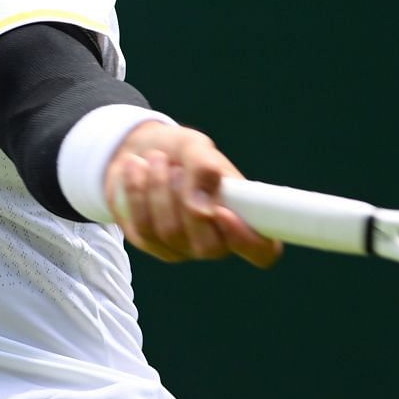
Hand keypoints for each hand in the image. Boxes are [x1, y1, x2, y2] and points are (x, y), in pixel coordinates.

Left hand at [104, 123, 281, 268]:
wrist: (140, 150)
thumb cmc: (181, 152)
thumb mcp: (196, 147)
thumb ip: (204, 169)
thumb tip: (203, 209)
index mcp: (242, 216)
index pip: (263, 251)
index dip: (248, 240)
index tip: (222, 210)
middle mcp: (215, 240)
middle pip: (209, 248)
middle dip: (187, 202)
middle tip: (177, 168)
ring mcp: (181, 247)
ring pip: (171, 234)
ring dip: (158, 190)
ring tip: (154, 160)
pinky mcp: (150, 243)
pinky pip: (142, 229)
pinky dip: (136, 193)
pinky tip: (135, 169)